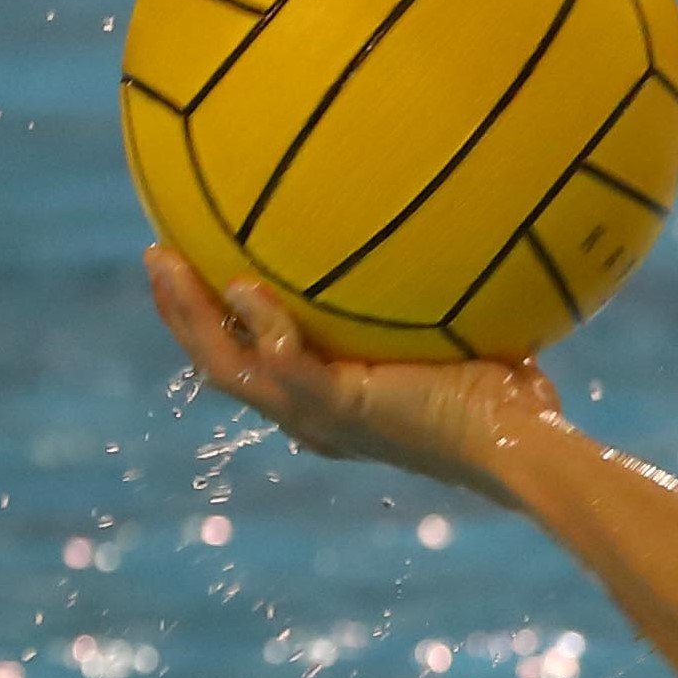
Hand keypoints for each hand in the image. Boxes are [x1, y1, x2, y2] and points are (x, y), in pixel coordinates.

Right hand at [148, 245, 566, 507]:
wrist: (522, 447)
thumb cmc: (509, 402)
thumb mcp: (459, 337)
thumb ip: (434, 296)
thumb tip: (455, 230)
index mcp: (329, 404)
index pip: (255, 362)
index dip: (217, 323)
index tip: (197, 272)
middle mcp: (313, 416)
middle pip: (218, 363)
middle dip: (179, 311)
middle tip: (155, 256)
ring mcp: (321, 417)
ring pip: (227, 366)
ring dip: (189, 314)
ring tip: (163, 260)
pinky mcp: (341, 408)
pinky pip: (284, 363)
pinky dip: (261, 325)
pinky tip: (241, 284)